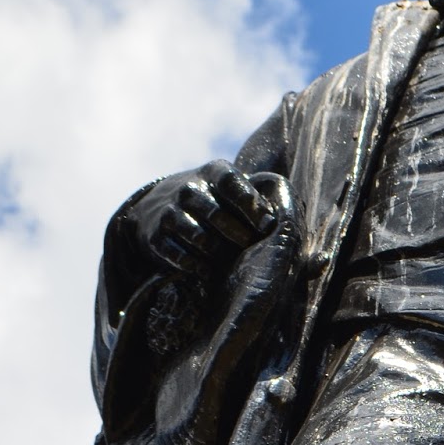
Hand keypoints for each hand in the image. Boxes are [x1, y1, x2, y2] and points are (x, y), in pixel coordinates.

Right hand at [109, 159, 285, 286]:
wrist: (158, 206)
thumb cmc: (212, 200)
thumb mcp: (228, 188)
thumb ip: (254, 198)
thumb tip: (288, 219)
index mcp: (213, 172)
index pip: (231, 183)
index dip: (250, 203)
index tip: (267, 223)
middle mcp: (189, 189)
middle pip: (216, 215)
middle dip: (239, 236)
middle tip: (253, 250)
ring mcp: (169, 211)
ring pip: (199, 237)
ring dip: (218, 254)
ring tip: (233, 264)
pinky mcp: (155, 235)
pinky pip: (178, 255)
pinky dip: (196, 266)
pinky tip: (208, 271)